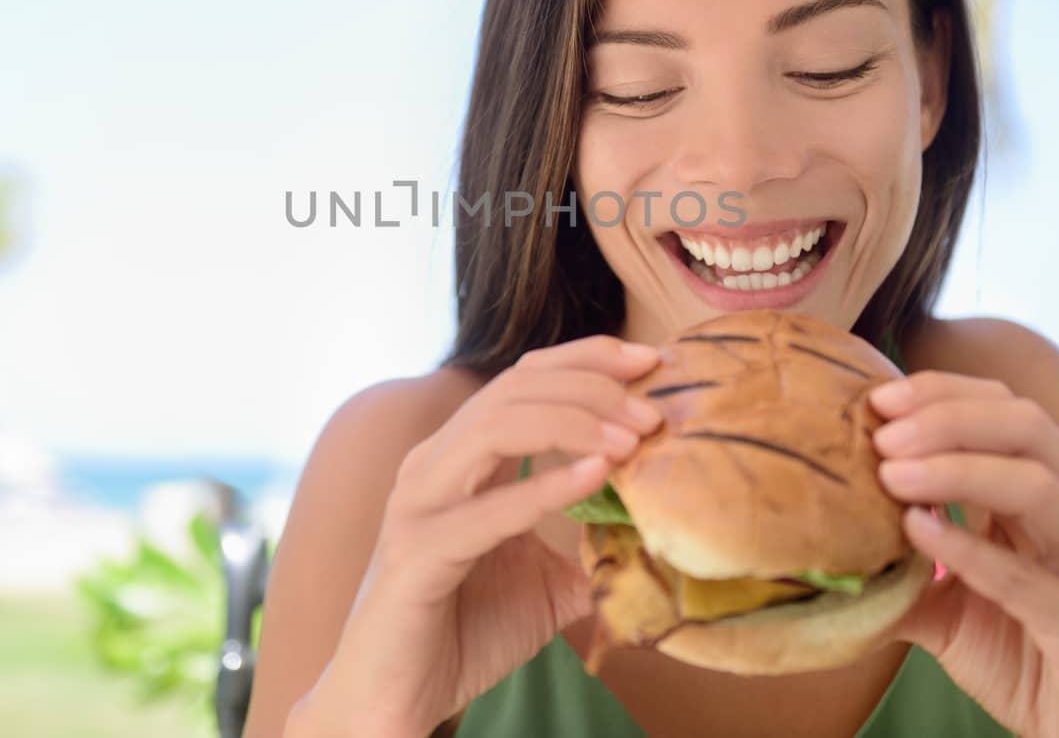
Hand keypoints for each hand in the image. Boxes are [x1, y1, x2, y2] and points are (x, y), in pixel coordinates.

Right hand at [314, 336, 663, 736]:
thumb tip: (662, 532)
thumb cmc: (467, 632)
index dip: (586, 358)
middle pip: (515, 386)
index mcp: (462, 456)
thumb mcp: (549, 580)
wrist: (397, 700)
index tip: (650, 362)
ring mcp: (420, 503)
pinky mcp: (417, 554)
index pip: (525, 376)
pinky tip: (594, 477)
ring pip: (495, 425)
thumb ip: (594, 548)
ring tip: (630, 443)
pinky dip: (544, 486)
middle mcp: (435, 464)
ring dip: (573, 424)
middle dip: (591, 387)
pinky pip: (485, 510)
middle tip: (653, 412)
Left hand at [869, 372, 1058, 737]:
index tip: (879, 399)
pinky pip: (1034, 580)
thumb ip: (899, 566)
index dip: (944, 393)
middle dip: (948, 418)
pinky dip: (973, 550)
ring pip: (1039, 486)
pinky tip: (920, 534)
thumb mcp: (948, 605)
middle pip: (1028, 427)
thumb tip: (822, 538)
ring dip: (957, 469)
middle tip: (882, 435)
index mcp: (1056, 495)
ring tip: (891, 475)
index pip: (1006, 410)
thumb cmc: (1024, 660)